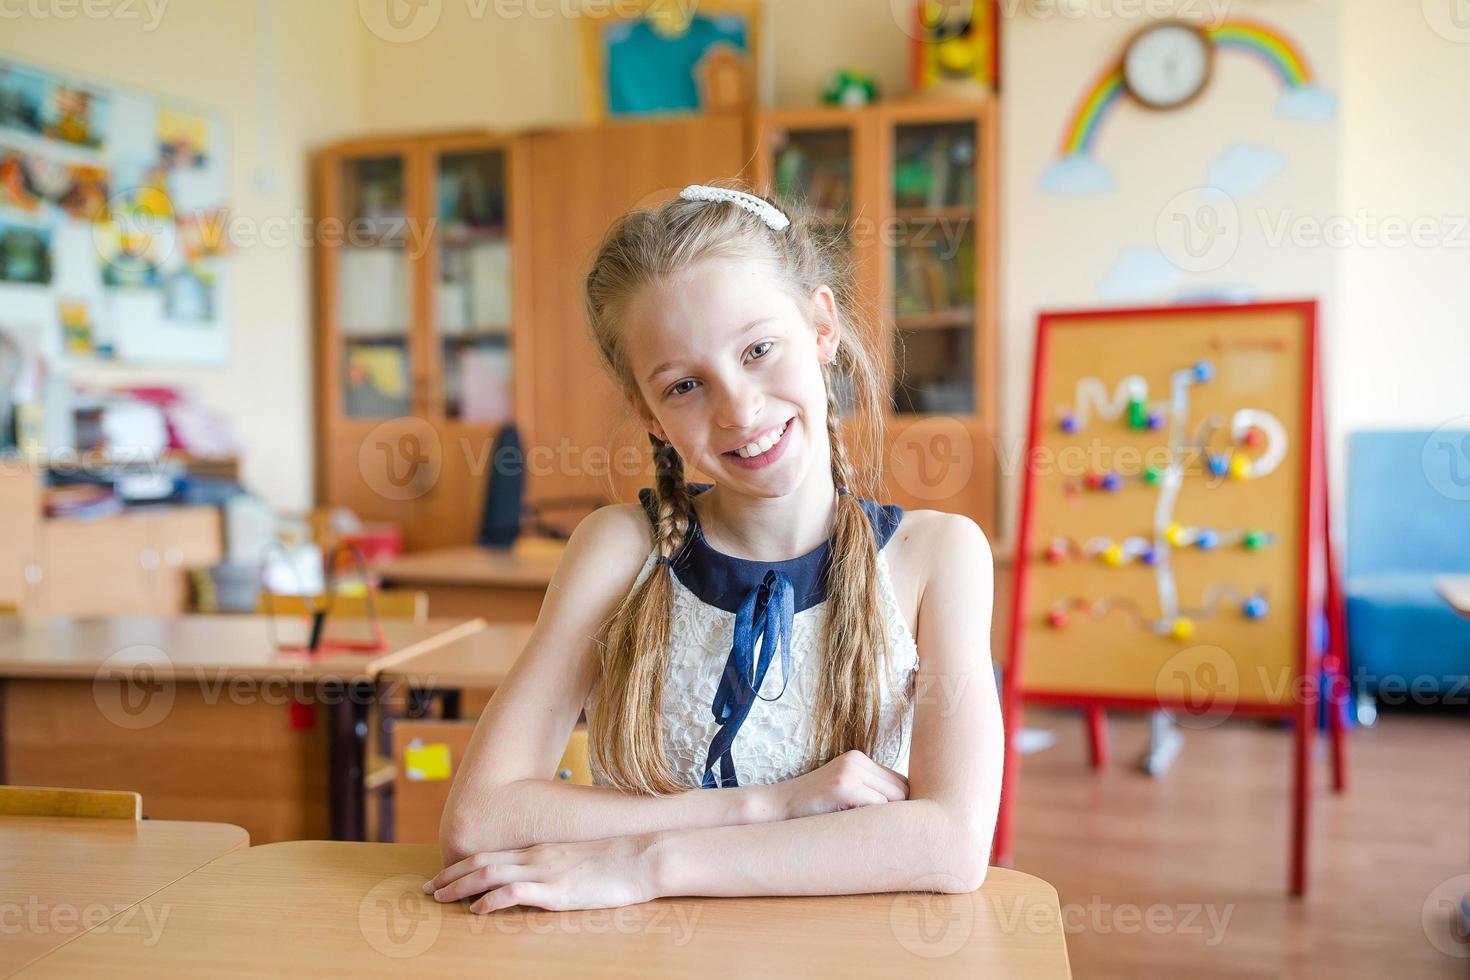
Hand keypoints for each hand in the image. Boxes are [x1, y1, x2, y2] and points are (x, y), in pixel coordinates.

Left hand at [424, 834, 658, 912]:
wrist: (643, 857)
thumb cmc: (617, 863)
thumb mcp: (578, 862)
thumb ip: (555, 868)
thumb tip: (538, 883)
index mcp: (541, 850)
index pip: (492, 855)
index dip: (462, 866)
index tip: (441, 876)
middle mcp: (537, 857)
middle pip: (483, 862)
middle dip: (451, 876)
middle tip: (428, 890)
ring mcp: (546, 872)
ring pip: (491, 874)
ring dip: (461, 886)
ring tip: (441, 898)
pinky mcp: (558, 891)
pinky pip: (516, 893)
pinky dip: (491, 900)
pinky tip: (477, 910)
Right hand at [761, 749, 908, 820]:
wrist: (775, 809)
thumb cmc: (812, 810)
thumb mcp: (843, 792)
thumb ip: (871, 793)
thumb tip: (915, 813)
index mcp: (859, 759)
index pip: (902, 782)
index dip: (902, 806)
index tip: (893, 825)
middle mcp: (857, 760)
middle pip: (903, 790)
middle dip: (900, 814)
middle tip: (884, 835)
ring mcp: (849, 771)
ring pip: (895, 799)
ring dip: (887, 820)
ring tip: (868, 834)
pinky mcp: (843, 786)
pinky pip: (879, 807)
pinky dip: (874, 824)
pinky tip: (858, 833)